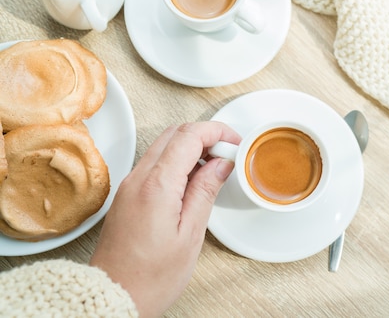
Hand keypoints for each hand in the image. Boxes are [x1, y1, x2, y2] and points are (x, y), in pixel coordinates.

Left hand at [90, 122, 239, 316]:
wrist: (113, 296)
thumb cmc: (150, 277)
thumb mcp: (191, 234)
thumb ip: (206, 191)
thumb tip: (221, 164)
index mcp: (156, 186)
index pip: (189, 136)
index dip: (217, 132)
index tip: (235, 143)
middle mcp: (138, 178)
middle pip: (175, 133)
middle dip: (206, 135)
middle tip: (228, 154)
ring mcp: (130, 185)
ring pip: (163, 145)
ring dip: (191, 146)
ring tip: (215, 168)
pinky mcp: (128, 194)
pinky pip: (155, 162)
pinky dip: (177, 160)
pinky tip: (193, 180)